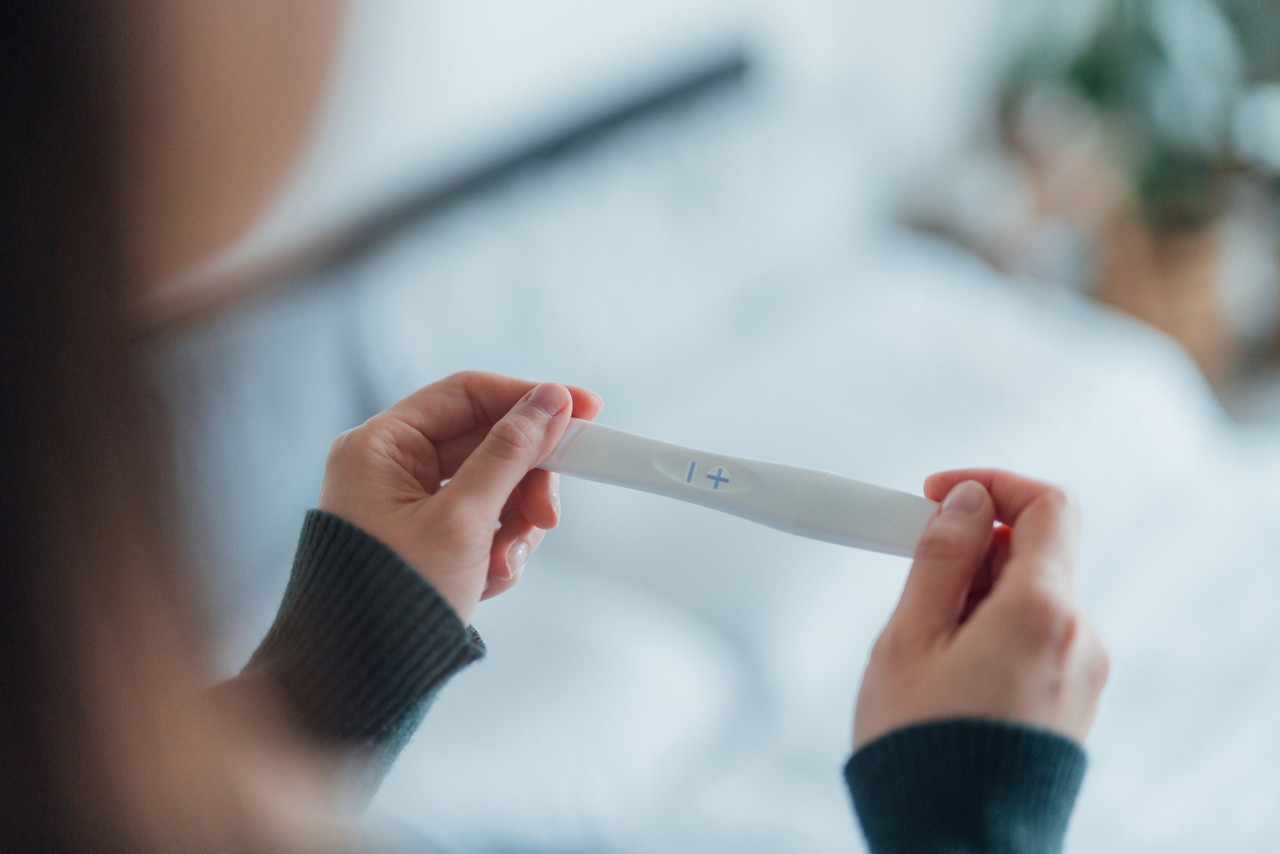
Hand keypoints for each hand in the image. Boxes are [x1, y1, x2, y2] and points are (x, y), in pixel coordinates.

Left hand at [316, 371, 602, 623]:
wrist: (357, 681)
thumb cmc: (390, 600)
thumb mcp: (462, 521)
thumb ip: (510, 455)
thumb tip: (550, 401)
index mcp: (380, 446)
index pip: (467, 395)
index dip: (528, 397)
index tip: (583, 408)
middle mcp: (391, 467)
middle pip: (486, 444)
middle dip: (525, 481)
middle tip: (551, 512)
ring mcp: (409, 505)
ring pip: (493, 487)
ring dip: (515, 524)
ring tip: (505, 560)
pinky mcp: (429, 540)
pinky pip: (484, 524)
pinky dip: (498, 549)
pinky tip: (489, 579)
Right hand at [853, 470, 1108, 748]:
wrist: (953, 844)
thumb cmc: (922, 751)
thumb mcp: (909, 638)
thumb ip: (940, 557)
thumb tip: (964, 499)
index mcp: (1042, 612)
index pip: (1047, 505)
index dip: (990, 484)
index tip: (936, 494)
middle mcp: (1079, 637)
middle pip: (1034, 553)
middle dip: (970, 549)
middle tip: (910, 576)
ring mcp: (1082, 673)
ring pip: (1032, 598)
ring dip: (976, 594)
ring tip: (921, 643)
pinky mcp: (1072, 703)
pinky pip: (1037, 639)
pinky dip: (993, 630)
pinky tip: (947, 671)